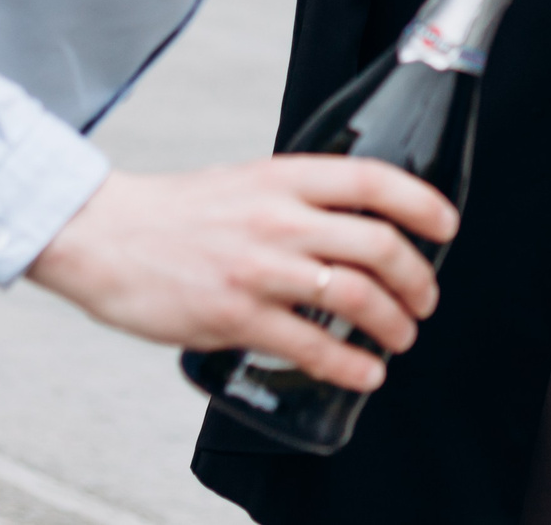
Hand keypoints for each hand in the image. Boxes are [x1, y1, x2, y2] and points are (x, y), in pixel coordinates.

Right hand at [26, 158, 458, 391]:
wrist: (102, 236)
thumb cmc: (175, 212)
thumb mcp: (245, 182)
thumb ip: (294, 197)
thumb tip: (348, 221)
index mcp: (283, 177)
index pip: (372, 180)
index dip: (422, 202)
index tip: (447, 225)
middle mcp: (278, 218)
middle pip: (378, 244)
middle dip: (416, 279)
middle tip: (425, 300)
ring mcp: (258, 268)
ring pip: (354, 296)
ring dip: (393, 324)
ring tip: (402, 338)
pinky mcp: (235, 316)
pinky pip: (310, 347)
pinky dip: (350, 365)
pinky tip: (365, 373)